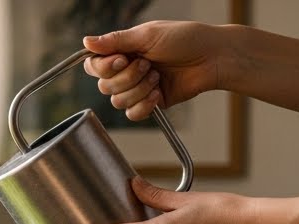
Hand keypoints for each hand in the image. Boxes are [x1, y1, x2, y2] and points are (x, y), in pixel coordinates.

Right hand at [83, 21, 228, 120]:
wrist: (213, 58)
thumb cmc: (186, 39)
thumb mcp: (148, 35)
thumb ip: (115, 40)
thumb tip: (86, 41)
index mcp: (123, 50)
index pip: (94, 65)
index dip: (103, 67)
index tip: (121, 59)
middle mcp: (127, 70)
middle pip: (104, 86)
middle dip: (127, 77)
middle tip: (149, 65)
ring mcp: (137, 88)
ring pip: (118, 101)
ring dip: (139, 89)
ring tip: (158, 76)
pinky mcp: (150, 103)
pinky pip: (132, 114)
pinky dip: (144, 105)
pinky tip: (158, 93)